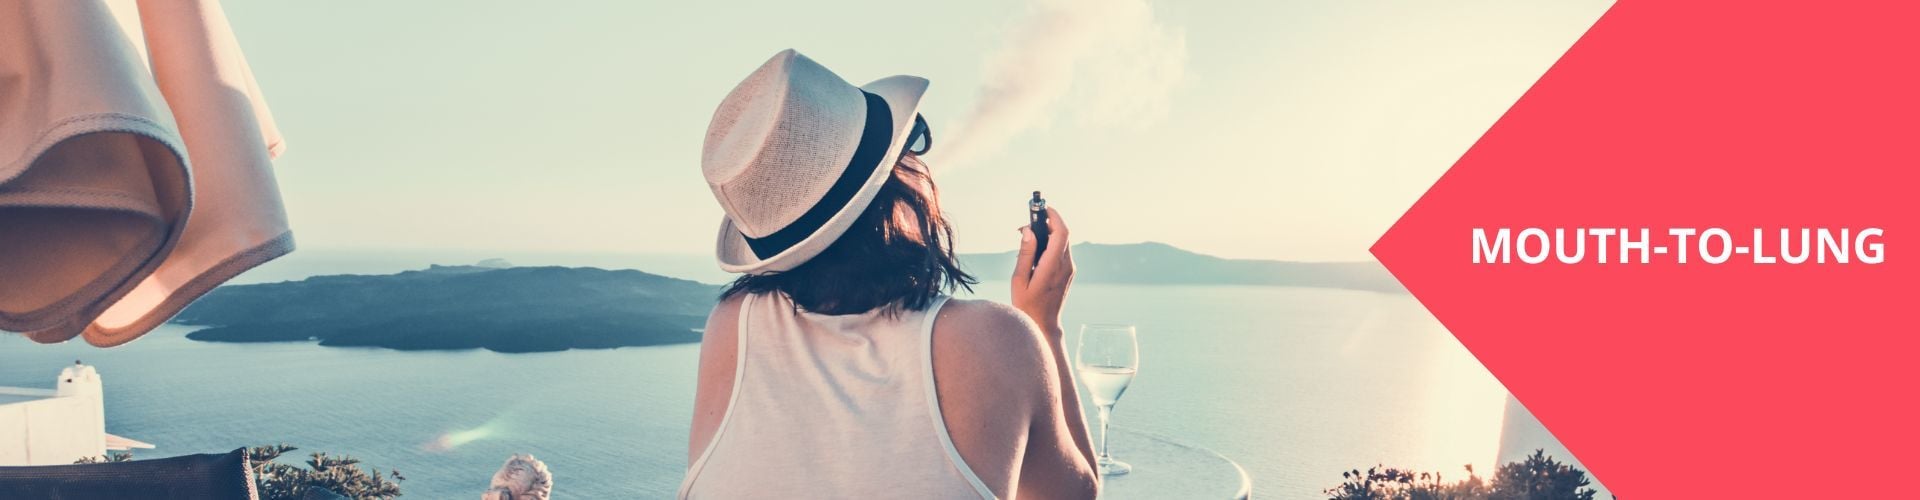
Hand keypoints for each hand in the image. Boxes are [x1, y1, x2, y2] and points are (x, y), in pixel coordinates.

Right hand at [1012, 207, 1073, 336]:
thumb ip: (1025, 253)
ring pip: (1063, 242)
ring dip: (1048, 234)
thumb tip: (1028, 231)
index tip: (1041, 208)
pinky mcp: (1068, 273)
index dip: (1053, 216)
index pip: (1060, 232)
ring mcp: (1069, 269)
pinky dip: (1050, 244)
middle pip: (1062, 234)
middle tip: (1027, 223)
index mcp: (1053, 266)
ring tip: (1028, 237)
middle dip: (1047, 223)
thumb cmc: (1027, 305)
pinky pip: (1061, 251)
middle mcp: (1066, 266)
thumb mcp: (1019, 279)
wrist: (1044, 326)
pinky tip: (1035, 251)